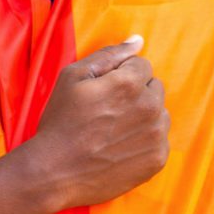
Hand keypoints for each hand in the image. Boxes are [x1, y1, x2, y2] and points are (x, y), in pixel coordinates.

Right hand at [32, 35, 169, 208]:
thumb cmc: (60, 122)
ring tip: (113, 132)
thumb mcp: (72, 77)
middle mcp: (149, 107)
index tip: (102, 94)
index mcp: (130, 83)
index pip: (141, 66)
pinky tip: (120, 148)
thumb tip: (137, 40)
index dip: (120, 77)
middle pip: (154, 88)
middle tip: (107, 113)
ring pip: (159, 114)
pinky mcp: (157, 159)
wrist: (54, 172)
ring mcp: (156, 135)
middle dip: (136, 94)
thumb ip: (109, 55)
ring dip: (143, 117)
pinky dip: (144, 141)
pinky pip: (159, 140)